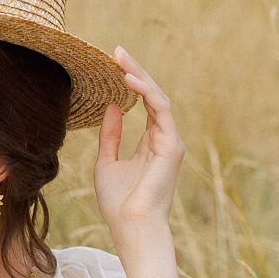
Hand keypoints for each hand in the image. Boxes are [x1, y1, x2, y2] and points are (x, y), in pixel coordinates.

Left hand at [94, 47, 183, 253]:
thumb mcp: (106, 162)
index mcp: (151, 143)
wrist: (131, 226)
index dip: (130, 82)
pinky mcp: (172, 144)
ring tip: (121, 58)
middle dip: (135, 72)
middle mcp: (164, 139)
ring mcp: (170, 141)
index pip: (143, 103)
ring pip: (158, 97)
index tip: (112, 63)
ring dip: (139, 75)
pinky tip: (128, 79)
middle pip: (152, 95)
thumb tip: (112, 106)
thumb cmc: (118, 203)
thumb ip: (110, 135)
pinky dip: (145, 92)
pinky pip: (160, 109)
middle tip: (117, 51)